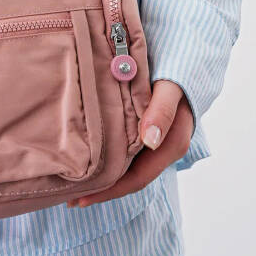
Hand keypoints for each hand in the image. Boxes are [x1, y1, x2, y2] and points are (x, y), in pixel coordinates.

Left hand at [66, 80, 193, 207]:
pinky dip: (105, 153)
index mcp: (171, 144)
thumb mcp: (171, 87)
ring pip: (125, 163)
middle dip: (100, 187)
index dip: (108, 191)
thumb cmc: (178, 71)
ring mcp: (153, 137)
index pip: (136, 178)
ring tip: (72, 180)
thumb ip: (162, 110)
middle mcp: (162, 146)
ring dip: (102, 172)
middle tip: (67, 196)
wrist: (188, 56)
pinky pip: (123, 147)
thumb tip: (150, 139)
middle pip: (128, 176)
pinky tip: (87, 151)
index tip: (80, 199)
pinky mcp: (144, 125)